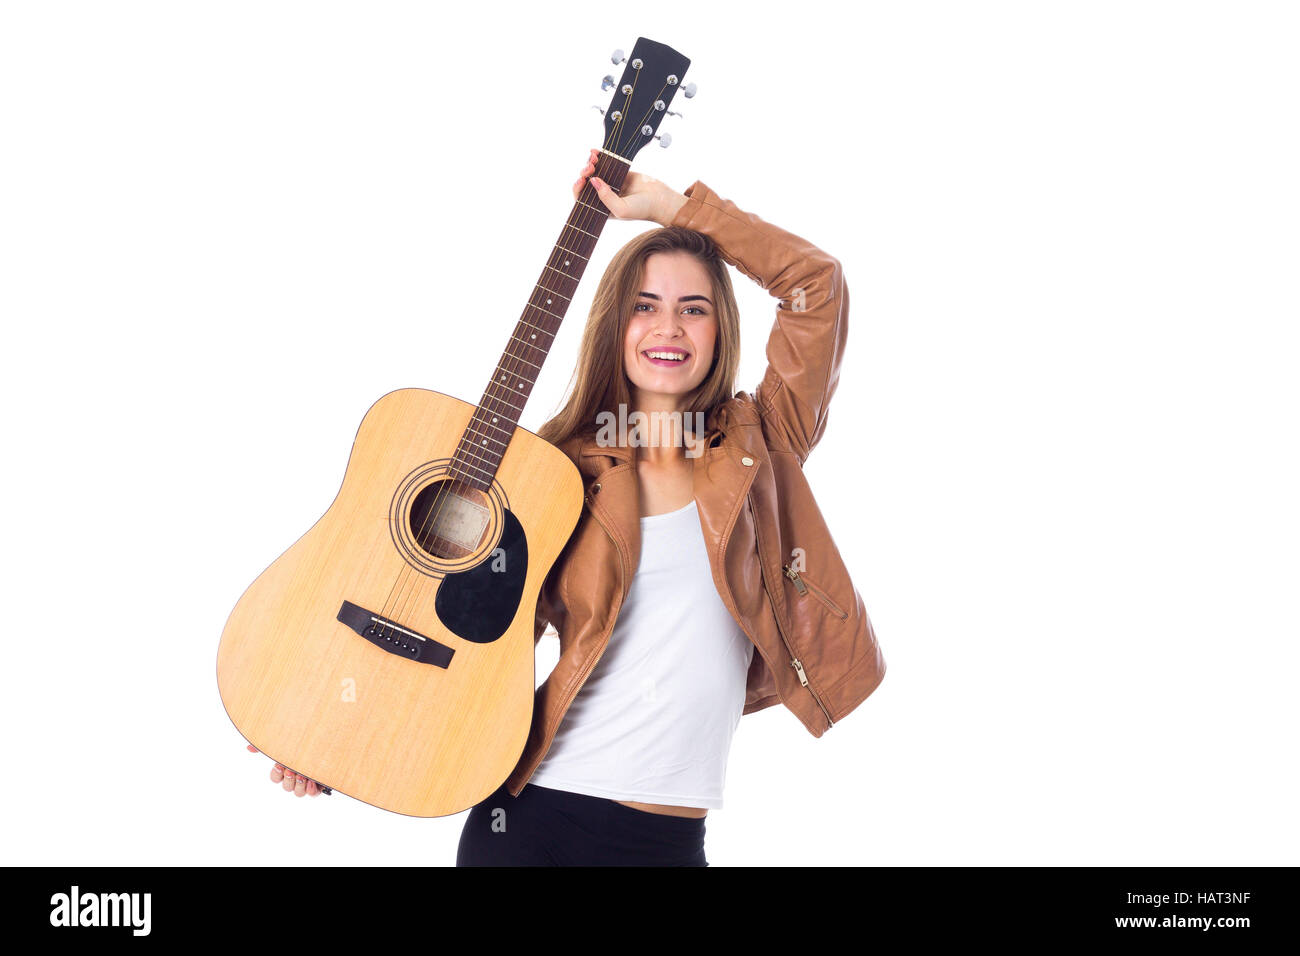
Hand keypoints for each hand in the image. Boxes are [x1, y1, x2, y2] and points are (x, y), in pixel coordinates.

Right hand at [247, 744, 324, 797]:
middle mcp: (296, 777)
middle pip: (286, 787)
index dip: (276, 773)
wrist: (329, 738)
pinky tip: (312, 781)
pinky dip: (311, 789)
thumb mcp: (287, 743)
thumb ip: (269, 745)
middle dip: (288, 779)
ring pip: (298, 793)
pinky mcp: (319, 784)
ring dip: (298, 785)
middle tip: (292, 770)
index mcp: (286, 768)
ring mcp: (307, 781)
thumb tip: (249, 748)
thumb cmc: (306, 742)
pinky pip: (312, 794)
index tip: (279, 764)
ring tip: (303, 775)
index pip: (275, 778)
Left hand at [573, 148, 687, 225]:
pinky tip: (595, 152)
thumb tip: (593, 180)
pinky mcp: (619, 172)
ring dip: (590, 163)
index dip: (578, 188)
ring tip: (594, 158)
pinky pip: (605, 163)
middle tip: (590, 167)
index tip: (581, 180)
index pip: (582, 198)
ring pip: (594, 171)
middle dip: (584, 173)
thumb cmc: (642, 209)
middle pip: (586, 182)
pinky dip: (599, 157)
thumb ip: (606, 197)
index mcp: (601, 207)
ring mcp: (611, 183)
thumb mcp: (621, 209)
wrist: (661, 199)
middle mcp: (604, 195)